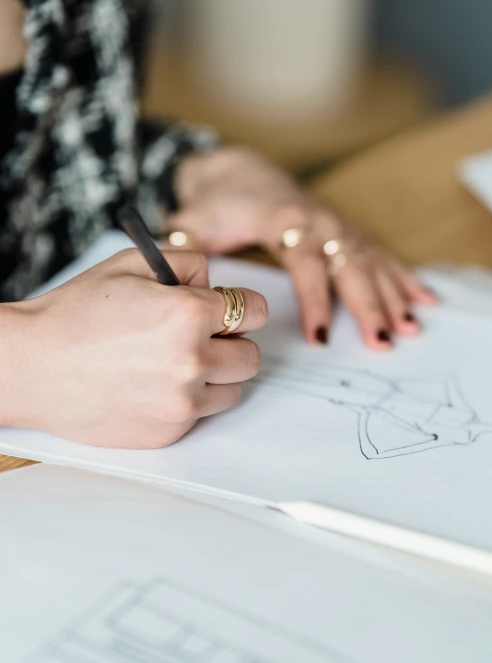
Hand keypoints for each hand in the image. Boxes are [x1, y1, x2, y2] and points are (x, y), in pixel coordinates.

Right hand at [1, 249, 266, 447]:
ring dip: (216, 375)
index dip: (242, 306)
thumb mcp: (131, 263)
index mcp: (188, 313)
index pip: (256, 311)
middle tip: (203, 336)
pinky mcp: (168, 431)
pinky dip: (189, 400)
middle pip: (251, 356)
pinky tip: (155, 384)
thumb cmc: (75, 312)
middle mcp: (192, 360)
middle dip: (232, 342)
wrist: (32, 366)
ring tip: (178, 362)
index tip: (229, 310)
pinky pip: (201, 415)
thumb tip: (215, 283)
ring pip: (233, 390)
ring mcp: (181, 402)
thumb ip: (186, 263)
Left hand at [168, 148, 435, 350]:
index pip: (305, 261)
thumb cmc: (218, 202)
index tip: (317, 336)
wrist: (241, 172)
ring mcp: (337, 225)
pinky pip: (380, 254)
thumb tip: (180, 282)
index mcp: (283, 218)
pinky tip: (425, 298)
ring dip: (393, 295)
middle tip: (382, 341)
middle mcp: (319, 220)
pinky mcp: (346, 231)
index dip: (313, 299)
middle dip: (368, 303)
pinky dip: (403, 277)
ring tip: (411, 328)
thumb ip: (189, 249)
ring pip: (371, 260)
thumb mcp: (196, 221)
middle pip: (349, 263)